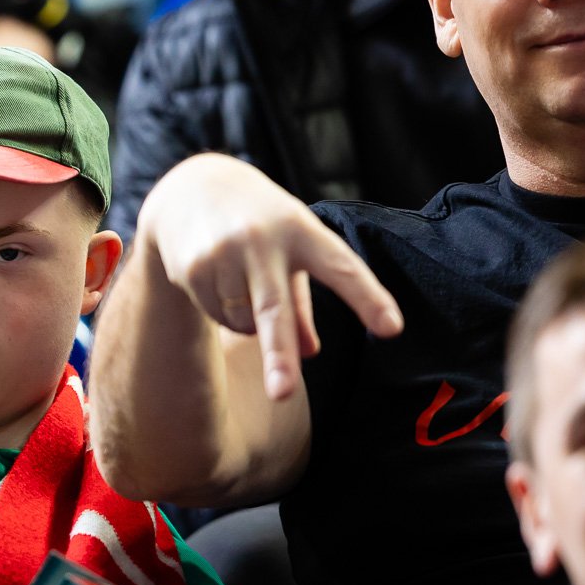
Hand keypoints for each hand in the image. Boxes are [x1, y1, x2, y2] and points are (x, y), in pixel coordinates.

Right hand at [139, 154, 402, 400]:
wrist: (193, 188)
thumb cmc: (263, 224)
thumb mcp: (293, 249)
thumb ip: (304, 304)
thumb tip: (310, 354)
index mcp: (301, 230)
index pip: (341, 268)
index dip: (368, 298)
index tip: (392, 329)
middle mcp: (261, 240)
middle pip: (274, 309)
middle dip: (278, 355)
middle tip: (283, 396)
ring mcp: (223, 254)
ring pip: (246, 324)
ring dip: (251, 322)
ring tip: (244, 279)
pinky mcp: (193, 268)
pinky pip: (219, 318)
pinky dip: (225, 313)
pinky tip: (220, 280)